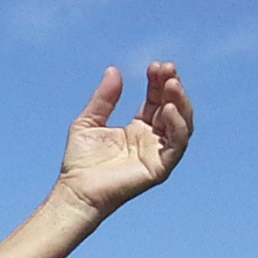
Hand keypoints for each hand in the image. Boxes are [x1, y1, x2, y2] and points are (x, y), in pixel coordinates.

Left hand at [54, 62, 193, 216]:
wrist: (75, 191)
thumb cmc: (80, 162)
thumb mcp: (89, 121)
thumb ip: (103, 98)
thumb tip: (113, 70)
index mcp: (138, 128)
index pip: (156, 99)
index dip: (158, 82)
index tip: (155, 66)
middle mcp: (153, 139)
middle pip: (172, 107)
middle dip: (172, 87)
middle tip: (166, 69)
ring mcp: (158, 153)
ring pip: (182, 123)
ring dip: (180, 102)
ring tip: (171, 83)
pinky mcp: (160, 167)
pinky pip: (177, 144)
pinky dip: (177, 125)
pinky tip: (168, 109)